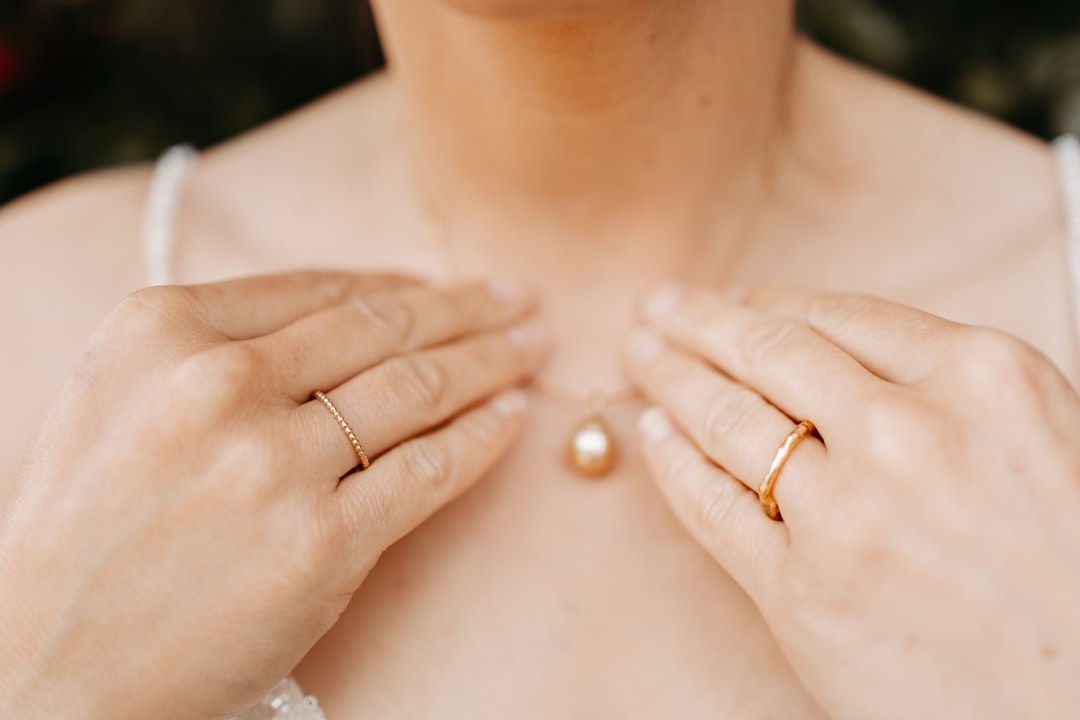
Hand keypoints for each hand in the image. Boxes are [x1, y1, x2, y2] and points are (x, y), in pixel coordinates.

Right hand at [0, 271, 544, 718]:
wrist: (50, 667)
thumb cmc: (87, 533)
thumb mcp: (120, 400)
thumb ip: (218, 346)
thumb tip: (353, 313)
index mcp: (160, 331)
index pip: (320, 289)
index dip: (401, 285)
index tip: (447, 287)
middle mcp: (216, 384)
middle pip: (381, 329)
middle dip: (464, 310)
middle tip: (516, 299)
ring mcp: (272, 465)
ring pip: (417, 390)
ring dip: (490, 364)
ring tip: (530, 349)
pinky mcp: (320, 545)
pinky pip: (428, 471)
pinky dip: (482, 440)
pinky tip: (511, 420)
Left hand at [625, 285, 1079, 718]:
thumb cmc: (1079, 571)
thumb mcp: (1049, 440)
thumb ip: (950, 392)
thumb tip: (841, 359)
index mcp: (984, 380)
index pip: (842, 317)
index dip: (772, 303)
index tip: (738, 299)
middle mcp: (907, 434)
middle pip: (768, 353)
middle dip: (702, 323)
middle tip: (663, 307)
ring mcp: (846, 514)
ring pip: (728, 419)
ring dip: (674, 380)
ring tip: (645, 359)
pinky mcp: (800, 591)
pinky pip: (711, 505)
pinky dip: (672, 461)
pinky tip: (655, 434)